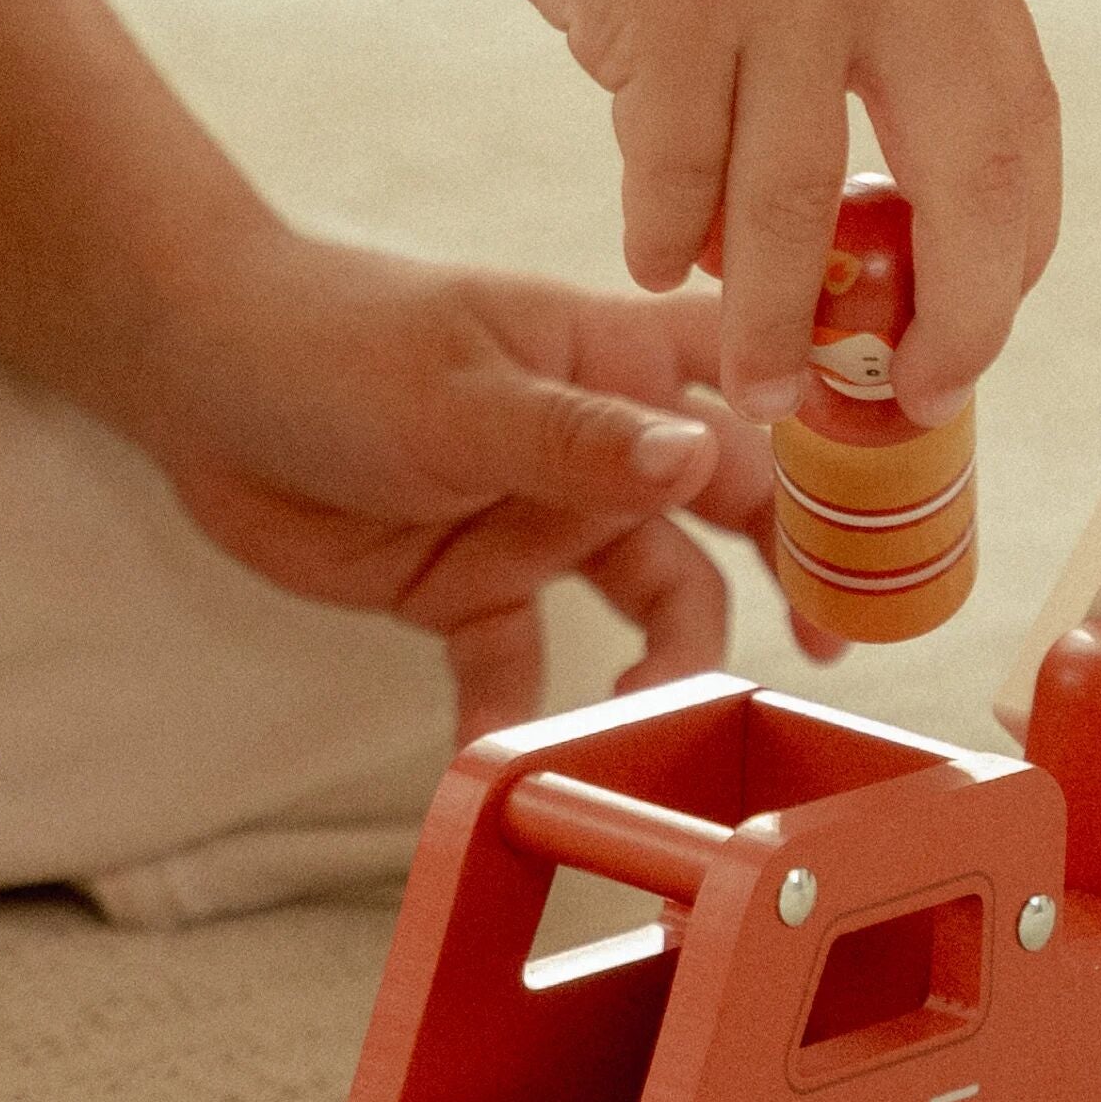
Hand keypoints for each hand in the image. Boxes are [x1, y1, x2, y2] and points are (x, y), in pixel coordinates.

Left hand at [129, 236, 840, 743]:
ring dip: (665, 663)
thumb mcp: (463, 391)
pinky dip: (523, 714)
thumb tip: (701, 462)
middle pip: (732, 514)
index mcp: (620, 366)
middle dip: (793, 574)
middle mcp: (604, 450)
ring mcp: (542, 523)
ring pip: (650, 602)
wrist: (197, 378)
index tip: (903, 508)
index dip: (839, 436)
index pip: (762, 389)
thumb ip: (582, 439)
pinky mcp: (471, 591)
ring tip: (655, 716)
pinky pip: (521, 667)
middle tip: (836, 648)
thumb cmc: (336, 340)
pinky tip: (513, 760)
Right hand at [402, 0, 1060, 426]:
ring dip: (775, 322)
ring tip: (758, 388)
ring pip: (796, 206)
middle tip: (911, 403)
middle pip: (960, 186)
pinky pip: (672, 166)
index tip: (969, 347)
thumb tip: (836, 234)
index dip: (1006, 265)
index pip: (1022, 137)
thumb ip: (859, 48)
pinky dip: (663, 237)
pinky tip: (652, 266)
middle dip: (947, 323)